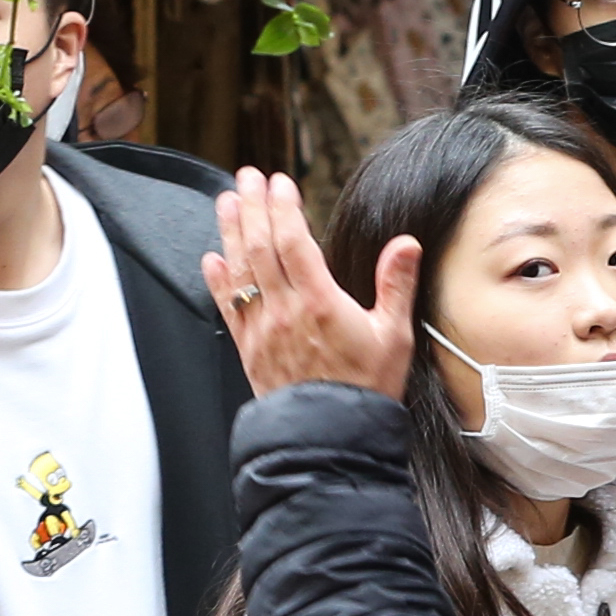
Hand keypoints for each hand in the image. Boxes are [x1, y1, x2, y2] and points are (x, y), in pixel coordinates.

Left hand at [206, 172, 418, 397]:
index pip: (294, 241)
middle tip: (247, 177)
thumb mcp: (393, 336)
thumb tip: (405, 244)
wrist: (330, 437)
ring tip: (225, 202)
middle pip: (260, 247)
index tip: (279, 182)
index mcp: (319, 302)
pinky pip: (228, 307)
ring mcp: (262, 329)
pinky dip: (217, 280)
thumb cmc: (364, 390)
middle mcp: (284, 311)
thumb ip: (396, 286)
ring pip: (239, 270)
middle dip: (252, 207)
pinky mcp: (249, 348)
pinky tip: (211, 260)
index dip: (283, 208)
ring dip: (229, 232)